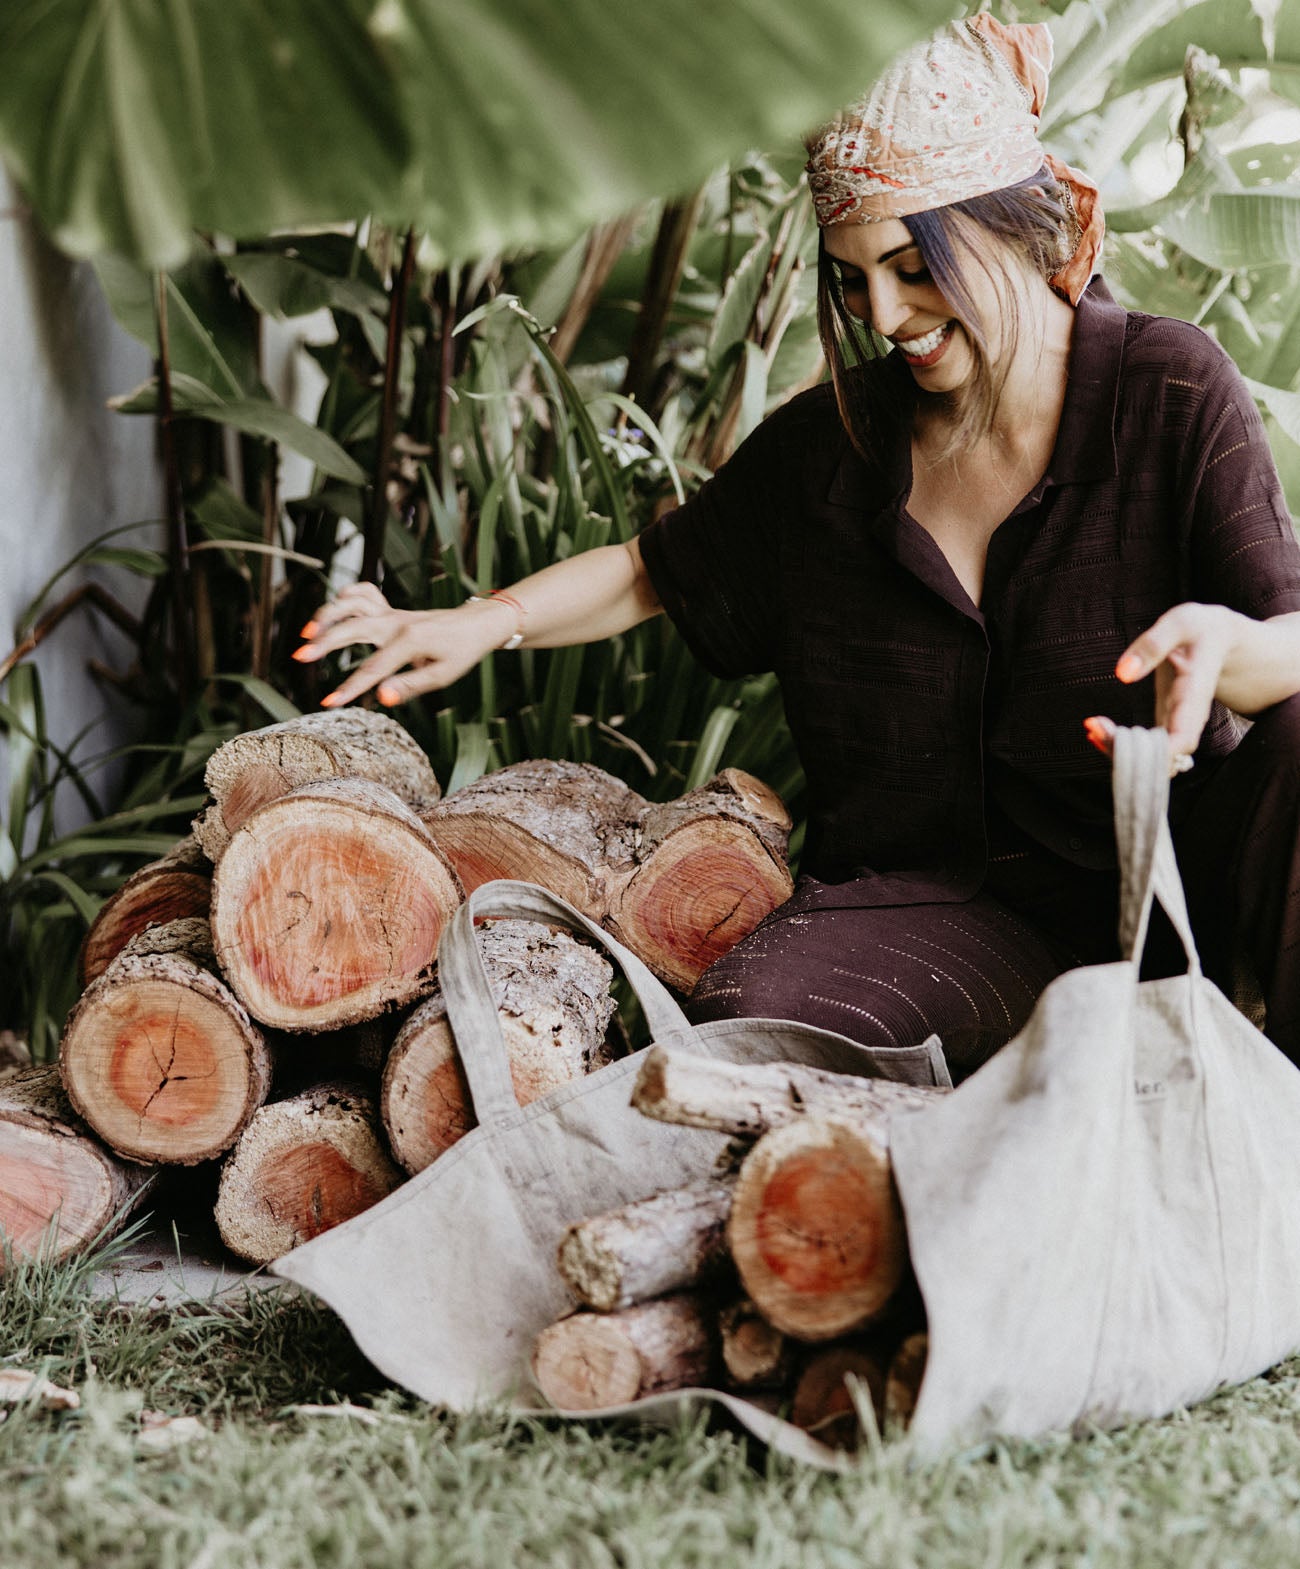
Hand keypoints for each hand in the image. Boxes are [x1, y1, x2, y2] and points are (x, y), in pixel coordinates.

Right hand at [294, 582, 512, 707]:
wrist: (475, 624)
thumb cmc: (461, 652)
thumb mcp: (442, 675)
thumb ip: (411, 686)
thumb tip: (383, 697)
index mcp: (409, 641)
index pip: (373, 669)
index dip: (349, 688)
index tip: (329, 702)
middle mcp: (396, 622)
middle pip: (353, 628)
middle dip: (325, 642)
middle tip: (300, 657)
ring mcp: (391, 613)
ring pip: (353, 604)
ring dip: (328, 614)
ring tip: (308, 633)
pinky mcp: (390, 610)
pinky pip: (364, 594)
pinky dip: (346, 597)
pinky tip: (333, 613)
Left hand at [1083, 602, 1237, 770]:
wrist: (1222, 638)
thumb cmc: (1201, 628)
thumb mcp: (1181, 623)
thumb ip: (1153, 644)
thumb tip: (1122, 673)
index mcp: (1195, 694)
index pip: (1183, 739)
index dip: (1156, 753)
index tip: (1122, 742)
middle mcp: (1188, 718)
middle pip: (1164, 757)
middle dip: (1126, 753)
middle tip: (1093, 728)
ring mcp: (1178, 723)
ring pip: (1153, 756)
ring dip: (1119, 751)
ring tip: (1092, 728)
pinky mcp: (1166, 721)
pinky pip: (1145, 746)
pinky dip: (1119, 743)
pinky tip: (1095, 730)